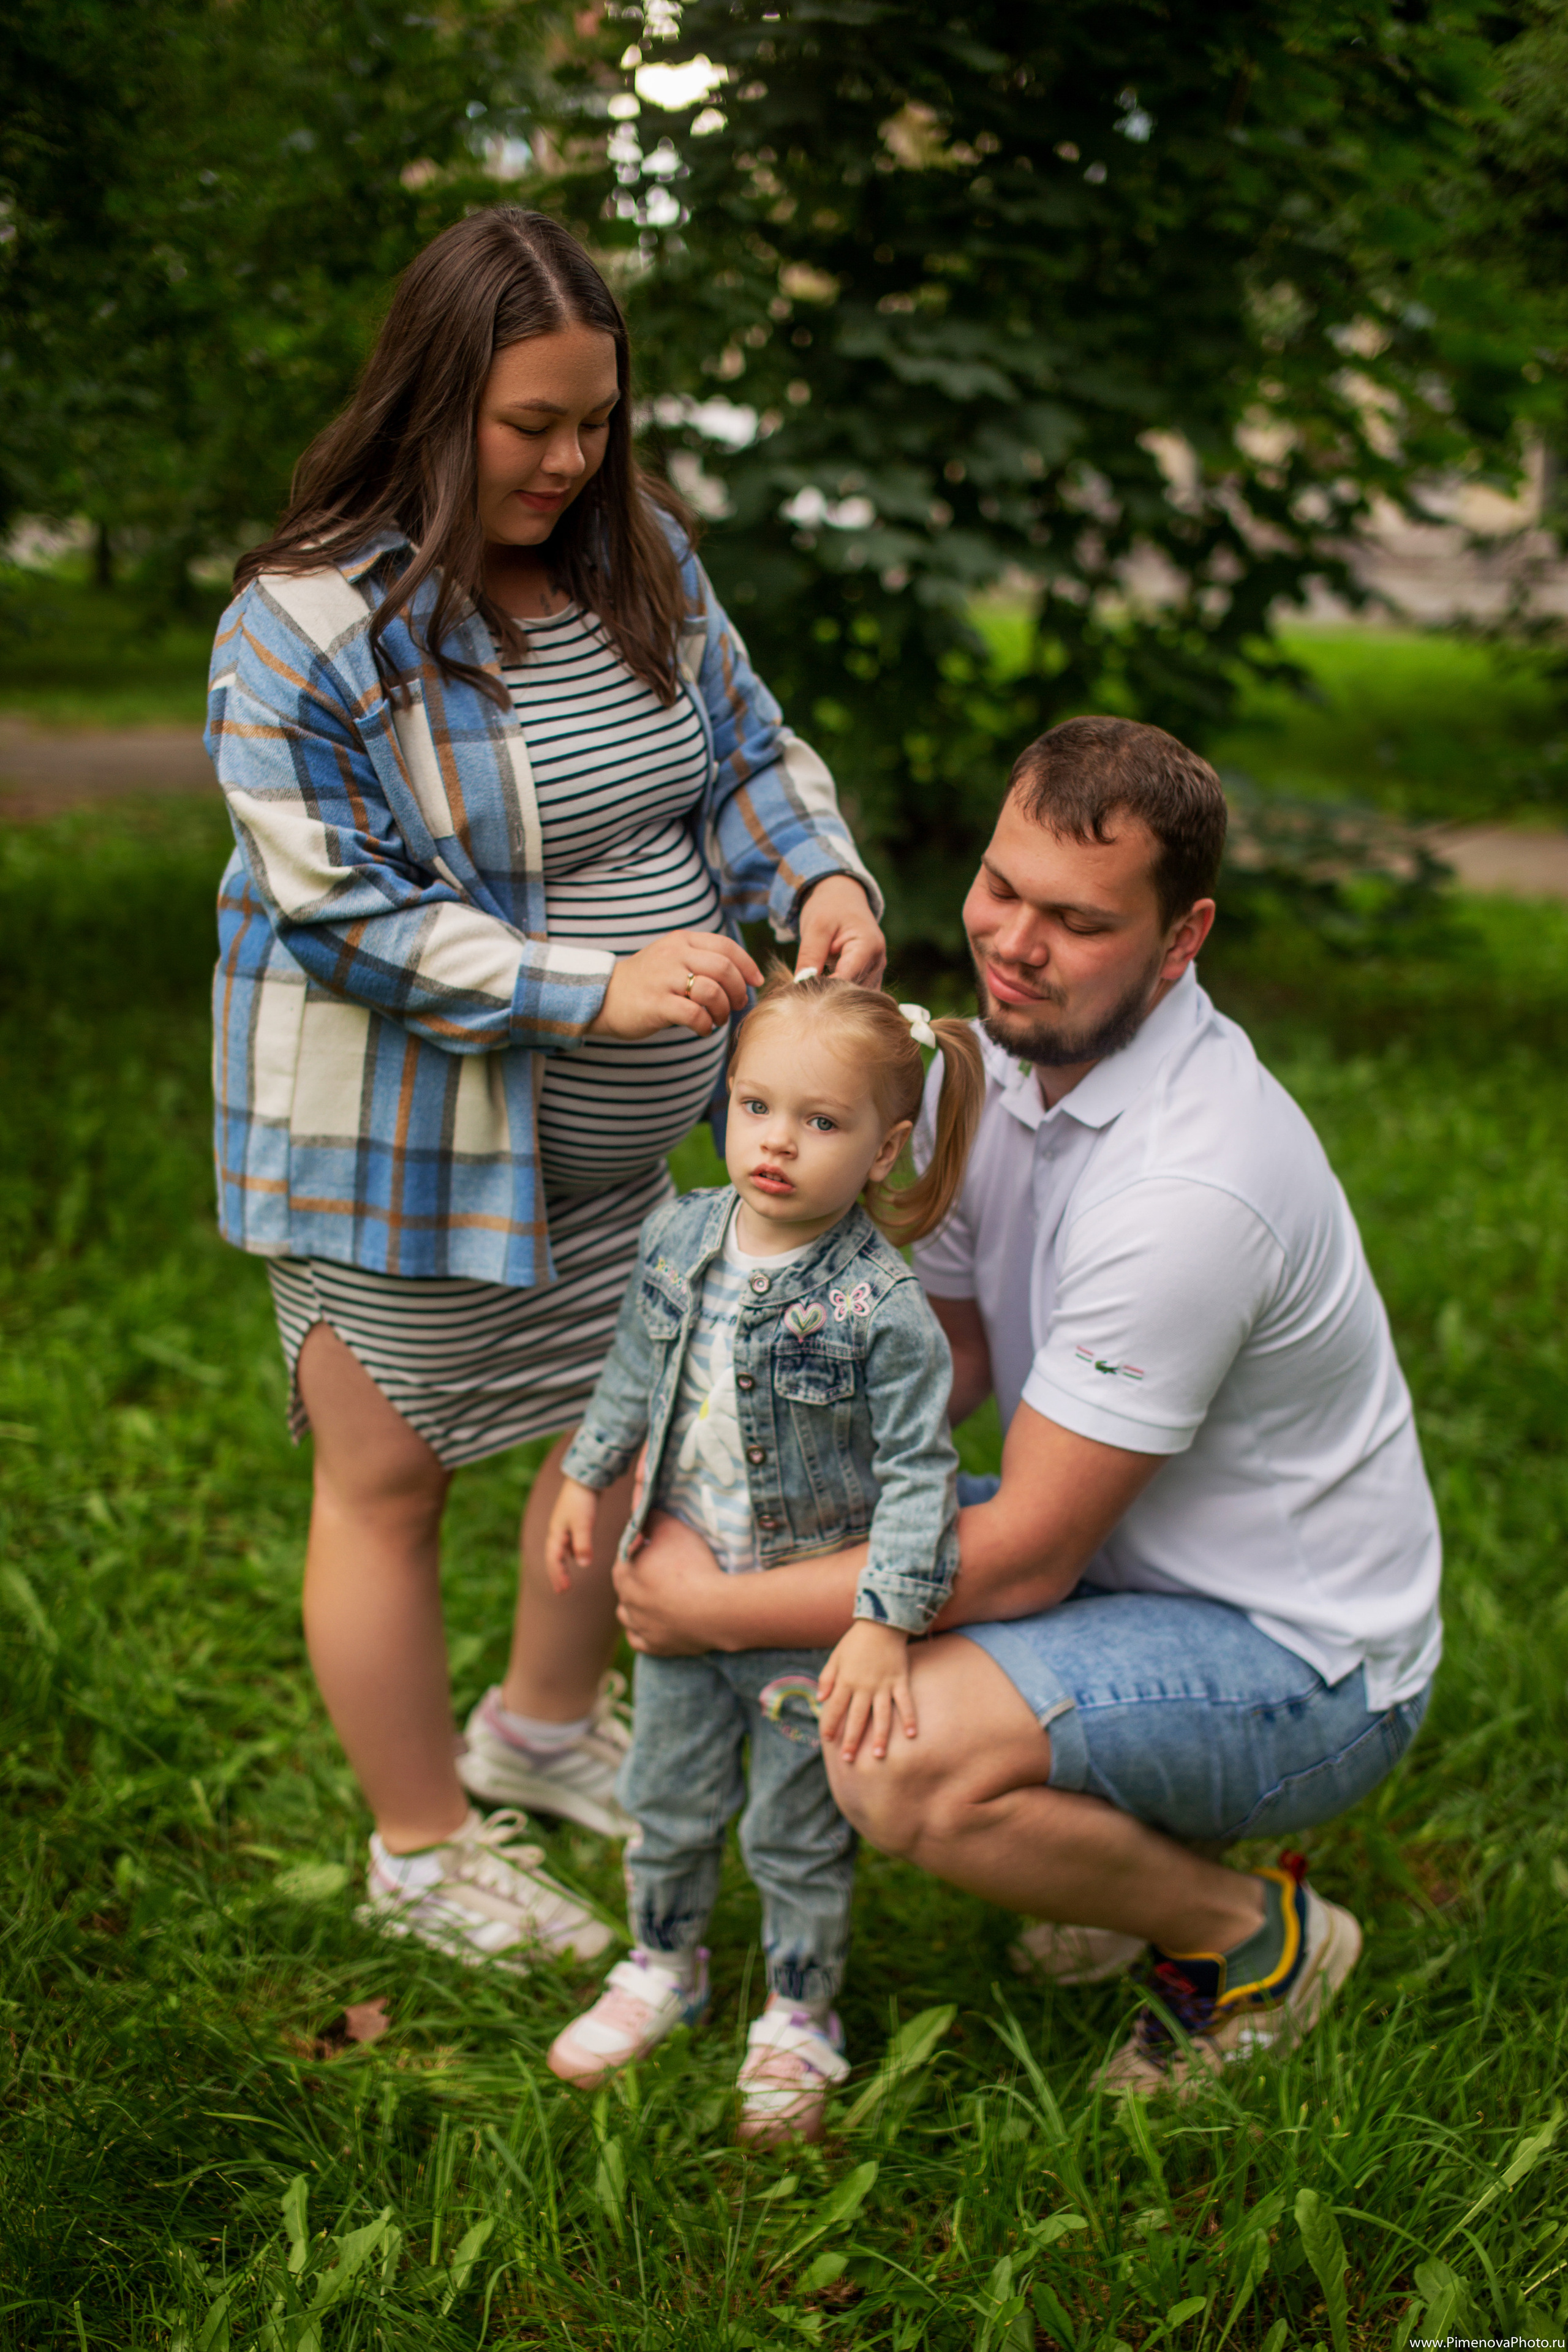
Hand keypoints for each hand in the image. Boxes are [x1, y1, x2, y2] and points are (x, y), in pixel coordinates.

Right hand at [544, 1477, 598, 1594]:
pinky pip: (567, 1543)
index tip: (563, 1591)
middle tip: (561, 1590)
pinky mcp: (572, 1521)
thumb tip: (584, 1566)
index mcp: (556, 1533)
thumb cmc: (582, 1500)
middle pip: (554, 1557)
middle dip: (557, 1574)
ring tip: (566, 1578)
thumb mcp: (583, 1524)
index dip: (558, 1576)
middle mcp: (557, 1531)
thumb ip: (583, 1545)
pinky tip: (577, 1556)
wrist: (585, 1477)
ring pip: (560, 1550)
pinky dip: (570, 1553)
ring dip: (562, 1565)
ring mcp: (563, 1526)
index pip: (554, 1560)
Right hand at [588, 929, 762, 1041]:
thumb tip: (741, 978)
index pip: (726, 946)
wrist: (604, 996)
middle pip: (724, 968)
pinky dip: (706, 1026)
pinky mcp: (656, 1003)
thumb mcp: (671, 958)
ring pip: (712, 991)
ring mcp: (664, 978)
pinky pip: (695, 1014)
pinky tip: (702, 1029)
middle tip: (737, 1005)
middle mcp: (674, 955)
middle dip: (738, 990)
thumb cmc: (646, 981)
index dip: (747, 965)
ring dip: (723, 1010)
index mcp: (681, 941)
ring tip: (717, 1019)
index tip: (756, 981)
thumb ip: (701, 960)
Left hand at [614, 1509, 730, 1654]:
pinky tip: (655, 1623)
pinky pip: (639, 1639)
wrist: (715, 1609)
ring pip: (627, 1614)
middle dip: (640, 1576)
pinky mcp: (654, 1647)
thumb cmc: (692, 1565)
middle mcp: (626, 1601)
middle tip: (663, 1570)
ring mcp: (639, 1626)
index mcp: (624, 1572)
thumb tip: (642, 1514)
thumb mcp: (672, 1527)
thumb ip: (652, 1518)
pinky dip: (645, 1631)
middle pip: (626, 1585)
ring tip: (658, 1597)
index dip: (640, 1548)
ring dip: (637, 1605)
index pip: (625, 1555)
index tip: (656, 1546)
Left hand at [796, 876, 885, 986]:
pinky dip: (839, 995)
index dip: (825, 989)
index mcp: (869, 946)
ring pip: (855, 996)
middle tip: (802, 996)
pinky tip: (822, 991)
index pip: (848, 978)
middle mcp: (878, 962)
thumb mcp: (816, 926)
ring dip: (834, 998)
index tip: (802, 993)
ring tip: (810, 993)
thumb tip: (801, 985)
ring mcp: (876, 972)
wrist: (844, 898)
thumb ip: (810, 955)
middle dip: (829, 995)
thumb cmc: (830, 907)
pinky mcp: (870, 978)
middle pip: (854, 990)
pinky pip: (856, 994)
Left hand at [817, 1620, 915, 1760]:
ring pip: (881, 1715)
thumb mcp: (835, 1657)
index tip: (828, 1740)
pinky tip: (911, 1734)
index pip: (835, 1707)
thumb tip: (820, 1700)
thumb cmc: (855, 1641)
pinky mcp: (900, 1680)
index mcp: (846, 1680)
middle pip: (857, 1717)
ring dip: (880, 1736)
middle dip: (852, 1739)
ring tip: (879, 1755)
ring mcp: (883, 1685)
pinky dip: (908, 1718)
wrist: (881, 1622)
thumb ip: (827, 1678)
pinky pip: (905, 1702)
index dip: (831, 1724)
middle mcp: (864, 1686)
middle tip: (849, 1759)